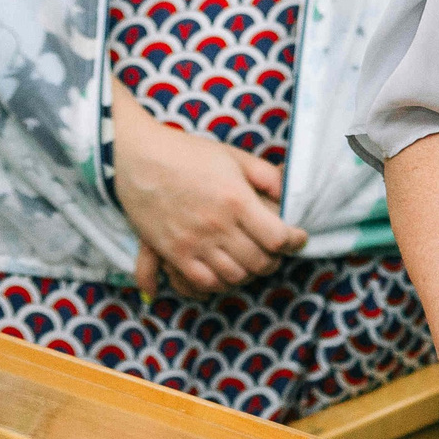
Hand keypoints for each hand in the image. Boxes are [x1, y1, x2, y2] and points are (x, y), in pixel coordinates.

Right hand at [109, 84, 306, 295]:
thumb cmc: (190, 154)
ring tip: (251, 263)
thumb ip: (266, 176)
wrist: (140, 159)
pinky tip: (224, 273)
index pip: (277, 238)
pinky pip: (200, 283)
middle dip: (274, 261)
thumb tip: (288, 195)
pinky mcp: (171, 253)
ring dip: (248, 274)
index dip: (294, 242)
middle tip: (276, 253)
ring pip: (232, 277)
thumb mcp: (235, 157)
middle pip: (258, 262)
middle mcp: (217, 227)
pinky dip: (218, 284)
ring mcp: (192, 243)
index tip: (298, 238)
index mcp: (237, 201)